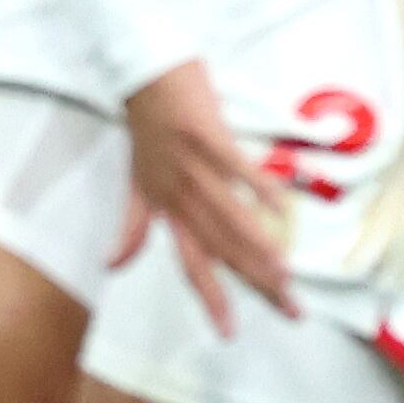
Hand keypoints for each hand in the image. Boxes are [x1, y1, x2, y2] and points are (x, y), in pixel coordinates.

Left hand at [113, 61, 299, 334]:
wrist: (137, 69)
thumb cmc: (143, 123)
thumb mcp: (134, 181)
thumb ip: (132, 226)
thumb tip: (113, 266)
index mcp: (166, 207)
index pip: (192, 263)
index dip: (211, 299)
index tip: (232, 333)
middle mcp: (178, 193)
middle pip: (220, 247)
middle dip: (255, 282)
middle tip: (291, 310)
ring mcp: (191, 164)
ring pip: (229, 214)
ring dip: (258, 245)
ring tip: (284, 273)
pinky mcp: (205, 133)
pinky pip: (234, 164)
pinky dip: (258, 185)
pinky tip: (280, 206)